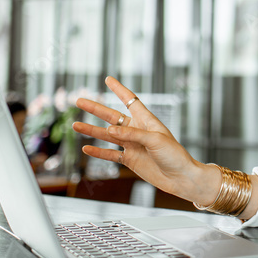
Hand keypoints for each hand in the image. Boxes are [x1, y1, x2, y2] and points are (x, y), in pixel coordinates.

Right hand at [73, 76, 217, 204]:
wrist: (181, 178)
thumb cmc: (174, 155)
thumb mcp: (155, 140)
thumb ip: (132, 134)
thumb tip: (109, 129)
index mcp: (147, 120)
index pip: (130, 101)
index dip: (119, 89)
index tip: (108, 79)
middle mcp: (137, 131)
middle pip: (112, 117)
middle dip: (96, 109)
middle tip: (79, 100)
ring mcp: (133, 145)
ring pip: (108, 136)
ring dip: (92, 130)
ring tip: (75, 125)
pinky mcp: (131, 160)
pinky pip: (111, 155)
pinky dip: (98, 152)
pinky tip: (86, 148)